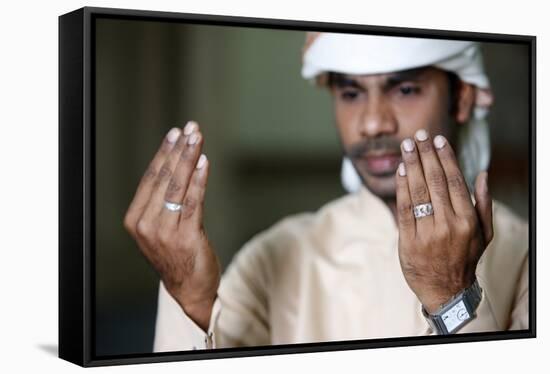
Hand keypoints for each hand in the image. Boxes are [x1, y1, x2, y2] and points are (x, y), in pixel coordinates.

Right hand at [124, 121, 219, 329]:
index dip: (164, 152)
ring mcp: (165, 232)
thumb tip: (175, 164)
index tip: (176, 133)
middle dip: (179, 149)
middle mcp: (147, 225)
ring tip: (197, 138)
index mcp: (136, 220)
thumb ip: (162, 202)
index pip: (150, 178)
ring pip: (178, 186)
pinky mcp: (187, 236)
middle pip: (164, 178)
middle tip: (190, 128)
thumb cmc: (176, 254)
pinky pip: (193, 201)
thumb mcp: (160, 228)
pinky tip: (204, 162)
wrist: (189, 288)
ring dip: (189, 158)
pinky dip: (199, 179)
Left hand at [395, 129, 493, 313]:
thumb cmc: (465, 258)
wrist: (446, 290)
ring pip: (418, 191)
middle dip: (425, 155)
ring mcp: (427, 233)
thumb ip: (483, 203)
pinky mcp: (408, 240)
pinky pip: (404, 208)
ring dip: (411, 165)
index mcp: (467, 220)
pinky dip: (401, 187)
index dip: (445, 158)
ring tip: (406, 146)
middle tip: (418, 136)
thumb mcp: (484, 234)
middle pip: (434, 181)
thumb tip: (482, 174)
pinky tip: (400, 170)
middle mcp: (448, 224)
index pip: (455, 181)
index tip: (438, 140)